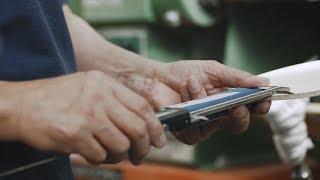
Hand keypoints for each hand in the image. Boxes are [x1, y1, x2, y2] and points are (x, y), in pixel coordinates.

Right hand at [9, 71, 164, 164]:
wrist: (21, 105)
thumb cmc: (56, 98)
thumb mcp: (88, 86)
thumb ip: (114, 100)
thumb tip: (141, 122)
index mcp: (105, 84)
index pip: (142, 106)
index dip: (156, 127)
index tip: (159, 139)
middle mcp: (99, 97)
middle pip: (138, 128)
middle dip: (144, 147)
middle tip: (141, 154)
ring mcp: (88, 116)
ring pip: (121, 145)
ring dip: (120, 155)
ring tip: (112, 154)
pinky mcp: (76, 135)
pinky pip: (101, 155)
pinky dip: (100, 158)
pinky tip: (91, 152)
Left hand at [120, 60, 270, 143]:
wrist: (157, 77)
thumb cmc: (183, 72)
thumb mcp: (213, 69)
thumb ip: (236, 77)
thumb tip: (263, 82)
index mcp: (227, 99)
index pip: (249, 108)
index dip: (259, 107)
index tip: (264, 101)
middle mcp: (217, 114)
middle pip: (238, 124)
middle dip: (240, 115)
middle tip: (237, 104)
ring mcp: (202, 124)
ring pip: (215, 125)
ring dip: (204, 101)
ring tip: (192, 82)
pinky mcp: (186, 132)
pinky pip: (195, 131)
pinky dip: (190, 109)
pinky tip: (184, 94)